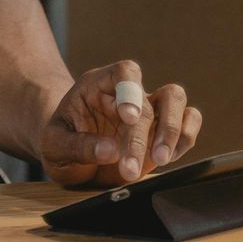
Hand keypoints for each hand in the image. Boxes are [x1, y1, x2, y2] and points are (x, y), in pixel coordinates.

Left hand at [37, 60, 201, 188]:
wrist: (69, 156)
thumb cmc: (58, 142)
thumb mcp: (53, 145)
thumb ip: (78, 146)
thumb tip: (111, 150)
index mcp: (97, 85)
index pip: (124, 71)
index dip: (131, 90)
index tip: (129, 117)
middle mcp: (126, 94)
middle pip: (147, 100)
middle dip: (140, 137)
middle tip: (128, 170)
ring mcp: (147, 110)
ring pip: (176, 101)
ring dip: (173, 131)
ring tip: (160, 160)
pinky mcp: (161, 131)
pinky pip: (188, 120)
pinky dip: (186, 138)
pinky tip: (167, 158)